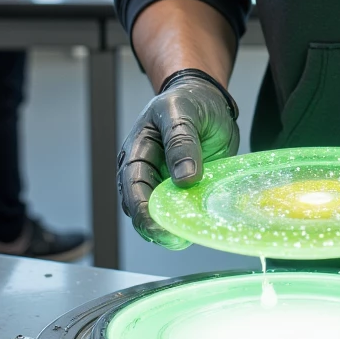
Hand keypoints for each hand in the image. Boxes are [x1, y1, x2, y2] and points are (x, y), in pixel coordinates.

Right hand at [117, 70, 239, 247]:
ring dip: (170, 229)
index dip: (142, 208)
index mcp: (138, 151)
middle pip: (140, 207)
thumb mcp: (182, 113)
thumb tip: (185, 178)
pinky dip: (187, 222)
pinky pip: (181, 211)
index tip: (157, 225)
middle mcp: (146, 172)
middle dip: (154, 226)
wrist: (207, 99)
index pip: (132, 185)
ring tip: (185, 239)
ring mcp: (164, 184)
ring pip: (159, 214)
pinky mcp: (184, 191)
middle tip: (173, 239)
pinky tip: (196, 230)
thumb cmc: (189, 101)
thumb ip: (182, 142)